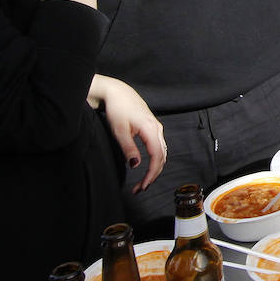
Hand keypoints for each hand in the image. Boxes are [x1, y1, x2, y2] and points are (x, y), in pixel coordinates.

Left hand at [89, 74, 165, 192]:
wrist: (118, 92)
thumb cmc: (117, 108)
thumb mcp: (119, 130)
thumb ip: (128, 148)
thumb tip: (136, 165)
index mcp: (151, 129)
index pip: (157, 156)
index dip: (151, 173)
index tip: (142, 186)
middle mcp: (157, 129)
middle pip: (162, 157)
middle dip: (153, 175)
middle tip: (141, 188)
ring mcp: (156, 128)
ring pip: (162, 152)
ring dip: (155, 168)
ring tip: (144, 181)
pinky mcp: (153, 127)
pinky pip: (159, 147)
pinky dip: (156, 159)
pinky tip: (148, 166)